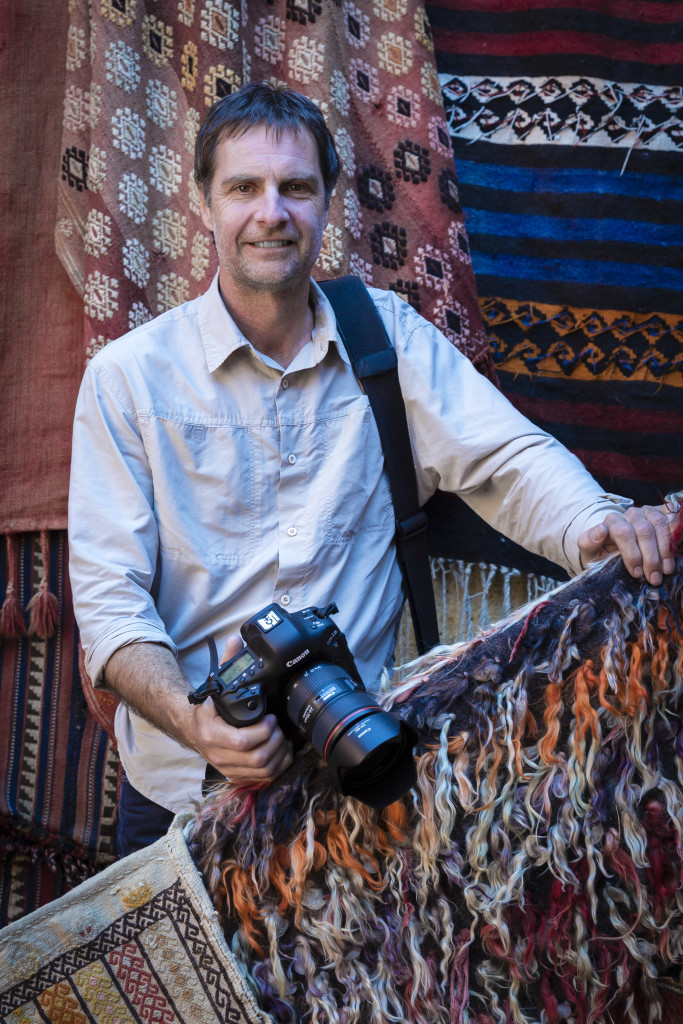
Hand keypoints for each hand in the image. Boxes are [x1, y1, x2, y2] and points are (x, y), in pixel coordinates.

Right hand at [188, 634, 293, 785]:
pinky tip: (282, 752)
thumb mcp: (215, 685)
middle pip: (257, 759)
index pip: (242, 741)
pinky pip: (261, 779)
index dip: (263, 731)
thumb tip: (236, 640)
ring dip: (279, 755)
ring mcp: (227, 767)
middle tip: (279, 727)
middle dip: (275, 742)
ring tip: (283, 739)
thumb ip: (227, 663)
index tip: (270, 717)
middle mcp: (218, 754)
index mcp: (212, 733)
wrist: (189, 728)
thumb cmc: (207, 709)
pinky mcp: (234, 774)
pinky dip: (277, 767)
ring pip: (262, 771)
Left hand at [577, 504, 676, 584]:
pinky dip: (672, 540)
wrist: (614, 547)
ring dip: (664, 551)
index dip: (632, 554)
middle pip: (644, 531)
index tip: (636, 573)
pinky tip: (671, 558)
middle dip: (650, 558)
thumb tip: (600, 530)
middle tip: (653, 578)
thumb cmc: (603, 552)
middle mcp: (629, 514)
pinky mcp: (658, 513)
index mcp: (611, 522)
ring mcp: (645, 512)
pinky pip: (669, 521)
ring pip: (658, 525)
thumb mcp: (590, 552)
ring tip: (665, 571)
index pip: (623, 533)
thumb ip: (588, 542)